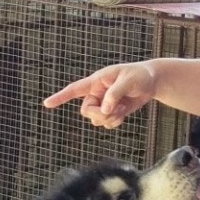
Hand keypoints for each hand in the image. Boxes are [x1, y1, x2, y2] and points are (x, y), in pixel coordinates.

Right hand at [43, 61, 158, 129]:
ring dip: (108, 119)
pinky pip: (106, 123)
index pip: (75, 89)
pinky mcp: (112, 111)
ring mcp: (104, 103)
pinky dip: (113, 122)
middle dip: (98, 114)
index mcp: (97, 81)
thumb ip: (115, 93)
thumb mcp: (129, 81)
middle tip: (114, 111)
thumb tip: (105, 109)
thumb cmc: (140, 76)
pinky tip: (123, 115)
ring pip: (96, 119)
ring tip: (122, 109)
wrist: (152, 82)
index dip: (60, 97)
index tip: (46, 104)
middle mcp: (97, 93)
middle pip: (86, 110)